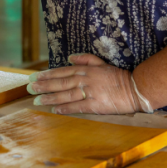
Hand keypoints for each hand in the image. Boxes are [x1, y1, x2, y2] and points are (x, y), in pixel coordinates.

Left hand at [28, 54, 151, 114]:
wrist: (137, 89)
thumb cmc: (119, 76)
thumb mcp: (103, 63)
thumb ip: (86, 59)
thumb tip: (69, 57)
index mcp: (87, 70)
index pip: (63, 71)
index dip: (47, 74)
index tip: (34, 77)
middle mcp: (86, 80)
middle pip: (61, 82)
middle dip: (43, 85)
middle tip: (29, 88)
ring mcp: (90, 93)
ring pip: (65, 95)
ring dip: (50, 97)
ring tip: (36, 100)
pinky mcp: (96, 105)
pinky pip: (77, 107)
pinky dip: (65, 108)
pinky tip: (54, 110)